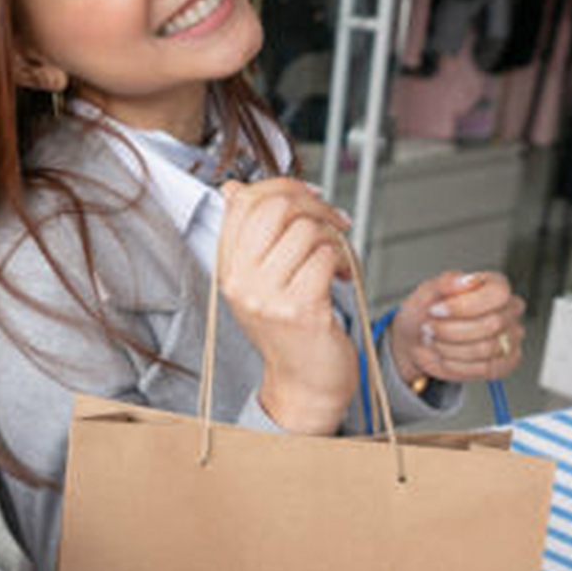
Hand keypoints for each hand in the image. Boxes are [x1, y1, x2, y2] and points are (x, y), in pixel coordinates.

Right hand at [218, 178, 357, 433]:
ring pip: (306, 229)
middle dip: (315, 204)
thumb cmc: (291, 331)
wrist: (305, 384)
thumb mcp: (260, 281)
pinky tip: (341, 276)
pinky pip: (326, 256)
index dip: (282, 186)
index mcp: (229, 268)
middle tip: (334, 220)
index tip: (309, 195)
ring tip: (335, 258)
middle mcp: (242, 281)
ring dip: (333, 237)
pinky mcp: (301, 309)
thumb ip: (252, 237)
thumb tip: (234, 189)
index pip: (243, 201)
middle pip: (276, 206)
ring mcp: (268, 297)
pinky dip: (342, 260)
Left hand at [391, 270, 526, 387]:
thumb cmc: (428, 311)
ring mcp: (510, 338)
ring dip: (450, 348)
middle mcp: (509, 310)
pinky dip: (457, 365)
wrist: (419, 339)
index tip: (436, 310)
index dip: (464, 305)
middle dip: (451, 330)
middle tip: (429, 328)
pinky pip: (486, 369)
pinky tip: (445, 356)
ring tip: (435, 342)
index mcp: (496, 286)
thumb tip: (467, 280)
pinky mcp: (504, 363)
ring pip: (486, 349)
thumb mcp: (428, 291)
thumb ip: (447, 282)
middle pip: (492, 324)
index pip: (497, 294)